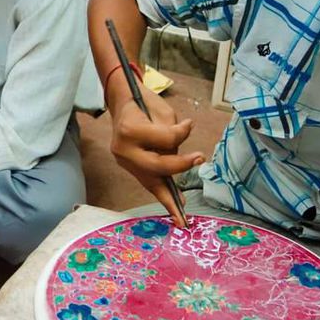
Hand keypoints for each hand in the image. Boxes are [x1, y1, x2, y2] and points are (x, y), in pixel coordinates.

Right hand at [106, 80, 202, 224]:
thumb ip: (173, 132)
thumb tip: (185, 156)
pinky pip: (147, 182)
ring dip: (168, 199)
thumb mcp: (162, 111)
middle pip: (157, 165)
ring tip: (181, 217)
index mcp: (130, 131)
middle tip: (199, 160)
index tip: (189, 124)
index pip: (165, 139)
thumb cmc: (143, 103)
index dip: (182, 133)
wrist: (121, 103)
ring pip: (150, 182)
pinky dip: (161, 194)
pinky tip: (173, 208)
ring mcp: (124, 161)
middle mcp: (124, 150)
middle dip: (180, 166)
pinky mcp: (128, 167)